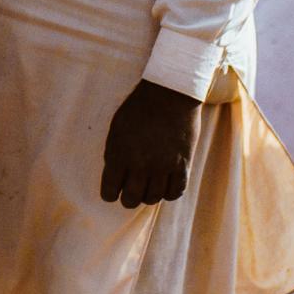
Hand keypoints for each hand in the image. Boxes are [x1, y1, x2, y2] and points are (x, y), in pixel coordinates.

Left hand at [99, 79, 201, 207]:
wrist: (169, 94)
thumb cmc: (138, 108)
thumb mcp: (116, 128)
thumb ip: (114, 154)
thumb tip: (114, 175)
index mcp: (119, 154)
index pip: (110, 190)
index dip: (109, 194)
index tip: (111, 193)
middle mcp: (141, 164)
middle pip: (132, 199)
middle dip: (128, 199)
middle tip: (129, 194)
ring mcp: (163, 166)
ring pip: (153, 198)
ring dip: (148, 196)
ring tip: (147, 187)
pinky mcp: (183, 165)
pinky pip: (176, 193)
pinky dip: (169, 193)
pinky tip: (164, 186)